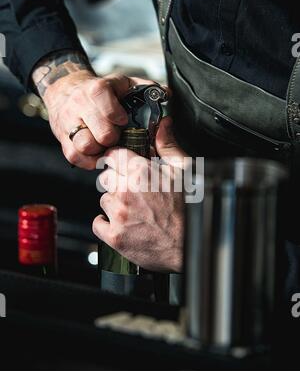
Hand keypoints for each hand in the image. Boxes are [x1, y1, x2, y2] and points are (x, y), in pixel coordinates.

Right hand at [32, 50, 154, 168]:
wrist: (65, 92)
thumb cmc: (100, 93)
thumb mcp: (122, 84)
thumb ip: (145, 89)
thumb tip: (166, 95)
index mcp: (96, 89)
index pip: (106, 105)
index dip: (117, 116)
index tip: (122, 120)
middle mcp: (79, 105)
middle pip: (101, 133)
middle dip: (114, 138)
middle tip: (117, 136)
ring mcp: (69, 123)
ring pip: (86, 146)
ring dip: (101, 150)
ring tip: (107, 146)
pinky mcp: (63, 140)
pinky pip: (76, 156)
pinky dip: (89, 160)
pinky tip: (97, 153)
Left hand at [93, 117, 186, 272]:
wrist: (189, 245)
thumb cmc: (188, 209)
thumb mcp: (183, 170)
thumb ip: (167, 145)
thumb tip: (163, 125)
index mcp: (141, 172)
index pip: (113, 155)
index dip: (118, 160)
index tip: (122, 166)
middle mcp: (126, 191)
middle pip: (105, 177)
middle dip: (116, 181)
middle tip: (133, 191)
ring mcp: (118, 214)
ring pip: (103, 199)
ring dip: (114, 202)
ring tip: (134, 209)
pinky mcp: (114, 235)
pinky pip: (98, 223)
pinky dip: (107, 223)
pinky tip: (124, 223)